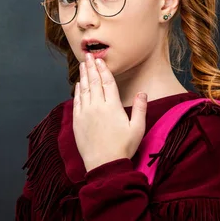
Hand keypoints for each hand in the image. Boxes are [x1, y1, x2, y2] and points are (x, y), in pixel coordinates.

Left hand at [73, 52, 147, 171]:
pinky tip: (78, 84)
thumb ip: (140, 109)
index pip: (107, 82)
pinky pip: (76, 101)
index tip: (100, 60)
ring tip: (83, 65)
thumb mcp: (137, 129)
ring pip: (84, 89)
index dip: (103, 70)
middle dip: (91, 67)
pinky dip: (77, 91)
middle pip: (93, 82)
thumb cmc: (123, 148)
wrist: (104, 164)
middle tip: (88, 56)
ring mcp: (85, 113)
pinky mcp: (77, 121)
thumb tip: (143, 93)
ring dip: (83, 76)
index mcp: (113, 106)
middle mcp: (97, 106)